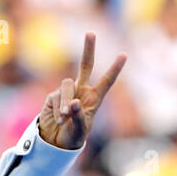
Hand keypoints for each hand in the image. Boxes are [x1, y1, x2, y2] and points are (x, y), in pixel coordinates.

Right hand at [37, 32, 125, 150]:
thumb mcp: (80, 131)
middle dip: (88, 49)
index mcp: (94, 99)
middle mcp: (81, 91)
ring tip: (65, 118)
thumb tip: (73, 102)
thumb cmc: (73, 137)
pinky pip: (55, 97)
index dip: (115, 69)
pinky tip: (59, 120)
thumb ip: (78, 117)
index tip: (124, 54)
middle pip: (85, 66)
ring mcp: (66, 92)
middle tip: (91, 33)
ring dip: (65, 101)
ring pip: (67, 85)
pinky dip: (58, 109)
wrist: (56, 142)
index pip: (106, 82)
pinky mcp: (52, 95)